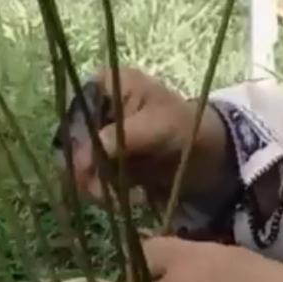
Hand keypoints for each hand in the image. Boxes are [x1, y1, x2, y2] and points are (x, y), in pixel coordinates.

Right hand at [62, 68, 228, 207]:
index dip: (76, 141)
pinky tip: (136, 197)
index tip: (87, 166)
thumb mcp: (157, 125)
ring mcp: (99, 137)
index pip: (74, 113)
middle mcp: (96, 109)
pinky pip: (94, 181)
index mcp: (105, 85)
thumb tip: (84, 159)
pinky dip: (111, 192)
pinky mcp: (107, 162)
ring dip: (99, 186)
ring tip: (128, 195)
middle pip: (71, 142)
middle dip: (86, 170)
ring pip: (79, 166)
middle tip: (105, 191)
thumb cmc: (187, 125)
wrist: (211, 153)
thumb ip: (120, 138)